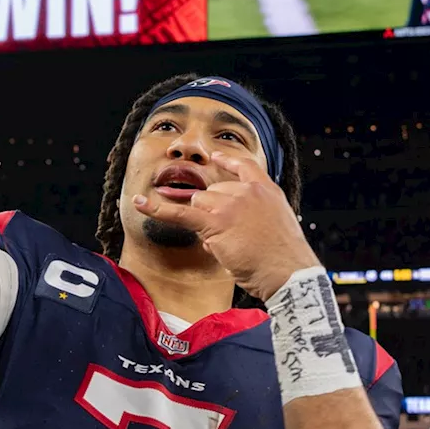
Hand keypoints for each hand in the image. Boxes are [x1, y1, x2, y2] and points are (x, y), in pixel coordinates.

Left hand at [132, 151, 320, 300]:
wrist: (290, 271)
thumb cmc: (285, 260)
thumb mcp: (276, 229)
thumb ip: (251, 221)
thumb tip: (215, 236)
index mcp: (266, 190)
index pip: (244, 167)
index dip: (227, 162)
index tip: (215, 157)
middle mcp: (246, 191)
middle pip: (213, 192)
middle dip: (212, 212)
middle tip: (229, 237)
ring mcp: (230, 204)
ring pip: (200, 203)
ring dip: (202, 221)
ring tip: (227, 244)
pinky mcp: (215, 223)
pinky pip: (180, 213)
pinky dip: (157, 209)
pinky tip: (140, 202)